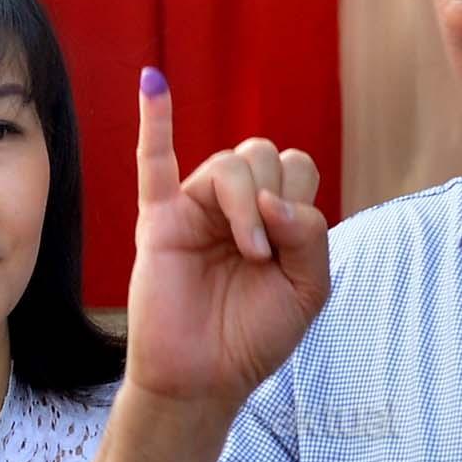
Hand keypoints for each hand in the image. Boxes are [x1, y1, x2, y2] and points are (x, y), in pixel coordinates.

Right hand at [122, 68, 329, 413]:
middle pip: (264, 154)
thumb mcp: (307, 289)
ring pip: (228, 164)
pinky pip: (153, 161)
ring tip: (246, 253)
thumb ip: (308, 236)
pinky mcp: (159, 221)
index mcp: (274, 216)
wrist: (204, 379)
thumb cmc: (253, 337)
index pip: (296, 169)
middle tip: (263, 254)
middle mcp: (236, 205)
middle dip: (274, 197)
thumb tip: (272, 199)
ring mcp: (196, 209)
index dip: (299, 201)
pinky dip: (153, 118)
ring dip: (246, 204)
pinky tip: (153, 82)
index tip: (287, 251)